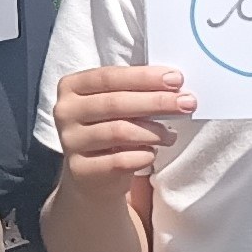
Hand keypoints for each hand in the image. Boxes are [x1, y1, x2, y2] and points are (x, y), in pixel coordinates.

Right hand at [52, 65, 195, 186]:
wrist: (92, 174)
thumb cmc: (110, 128)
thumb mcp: (116, 104)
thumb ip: (135, 91)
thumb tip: (174, 84)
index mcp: (71, 87)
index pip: (108, 77)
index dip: (143, 77)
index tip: (176, 79)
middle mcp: (65, 112)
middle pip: (114, 103)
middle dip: (156, 102)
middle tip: (187, 103)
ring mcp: (70, 141)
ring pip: (118, 132)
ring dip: (153, 132)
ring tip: (171, 135)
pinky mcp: (80, 169)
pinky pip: (119, 161)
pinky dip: (142, 156)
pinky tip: (152, 154)